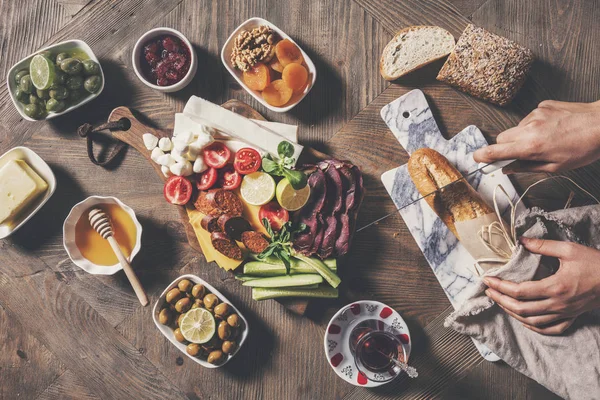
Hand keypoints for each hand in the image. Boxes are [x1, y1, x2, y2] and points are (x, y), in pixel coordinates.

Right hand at [473, 100, 599, 172]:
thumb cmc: (583, 148)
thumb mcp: (556, 167)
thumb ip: (527, 167)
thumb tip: (508, 169)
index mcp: (531, 146)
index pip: (496, 150)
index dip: (483, 156)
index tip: (477, 159)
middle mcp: (529, 128)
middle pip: (502, 137)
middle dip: (505, 146)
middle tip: (519, 153)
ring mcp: (535, 114)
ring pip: (516, 128)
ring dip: (522, 136)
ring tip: (544, 140)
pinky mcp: (543, 105)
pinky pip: (530, 118)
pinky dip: (535, 125)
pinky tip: (552, 129)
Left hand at [483, 237, 599, 334]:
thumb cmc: (596, 263)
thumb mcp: (569, 250)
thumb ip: (543, 246)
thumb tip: (521, 241)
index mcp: (555, 287)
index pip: (519, 291)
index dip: (500, 286)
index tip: (488, 280)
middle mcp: (558, 304)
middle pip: (521, 309)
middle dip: (501, 300)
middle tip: (488, 292)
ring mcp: (565, 314)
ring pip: (532, 322)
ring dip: (512, 313)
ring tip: (500, 303)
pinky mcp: (572, 317)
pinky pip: (550, 329)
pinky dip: (533, 327)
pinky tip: (524, 320)